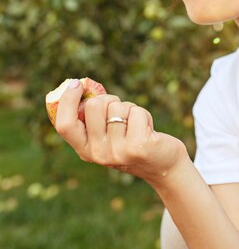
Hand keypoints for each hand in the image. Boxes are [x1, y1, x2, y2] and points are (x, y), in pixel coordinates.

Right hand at [55, 79, 188, 186]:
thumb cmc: (132, 140)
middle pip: (93, 106)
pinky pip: (136, 112)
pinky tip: (147, 130)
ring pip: (118, 107)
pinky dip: (143, 114)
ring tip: (135, 125)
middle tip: (121, 112)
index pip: (65, 125)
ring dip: (130, 109)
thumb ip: (94, 118)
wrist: (163, 165)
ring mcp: (118, 152)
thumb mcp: (107, 134)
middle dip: (109, 100)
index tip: (76, 83)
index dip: (67, 101)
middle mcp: (98, 154)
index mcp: (85, 150)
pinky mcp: (138, 146)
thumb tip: (79, 86)